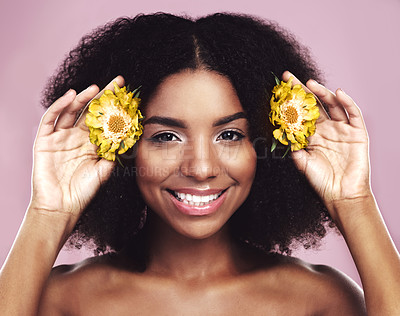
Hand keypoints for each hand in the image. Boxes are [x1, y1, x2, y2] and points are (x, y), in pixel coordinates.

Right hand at [29, 76, 123, 230]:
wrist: (62, 206)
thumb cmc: (84, 191)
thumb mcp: (105, 170)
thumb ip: (114, 153)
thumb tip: (129, 137)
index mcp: (92, 143)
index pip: (104, 120)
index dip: (114, 107)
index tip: (126, 93)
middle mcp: (77, 137)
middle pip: (90, 111)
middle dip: (102, 96)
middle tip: (115, 82)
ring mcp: (60, 137)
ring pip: (71, 111)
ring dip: (83, 99)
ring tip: (95, 89)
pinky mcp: (44, 140)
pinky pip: (51, 119)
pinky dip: (60, 106)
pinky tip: (71, 97)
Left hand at [282, 71, 370, 219]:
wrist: (340, 194)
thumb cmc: (320, 180)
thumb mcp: (301, 161)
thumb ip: (292, 146)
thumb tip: (280, 132)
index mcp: (312, 135)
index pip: (301, 113)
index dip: (292, 101)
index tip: (280, 89)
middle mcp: (326, 129)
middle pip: (314, 104)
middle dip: (302, 91)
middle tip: (290, 78)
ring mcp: (342, 130)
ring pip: (332, 105)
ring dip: (322, 93)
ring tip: (310, 84)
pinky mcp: (357, 133)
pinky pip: (353, 114)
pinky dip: (347, 102)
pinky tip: (338, 93)